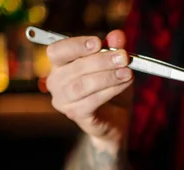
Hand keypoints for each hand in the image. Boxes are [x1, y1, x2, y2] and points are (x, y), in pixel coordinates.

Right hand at [45, 30, 133, 145]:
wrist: (115, 120)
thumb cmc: (111, 89)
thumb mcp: (115, 66)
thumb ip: (114, 49)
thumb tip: (118, 35)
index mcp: (59, 65)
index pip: (57, 51)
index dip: (76, 45)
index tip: (98, 42)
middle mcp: (55, 83)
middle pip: (74, 68)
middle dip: (101, 61)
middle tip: (124, 57)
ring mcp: (63, 101)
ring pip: (82, 85)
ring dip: (107, 77)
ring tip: (128, 72)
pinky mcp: (76, 115)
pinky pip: (92, 101)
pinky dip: (110, 91)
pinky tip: (125, 84)